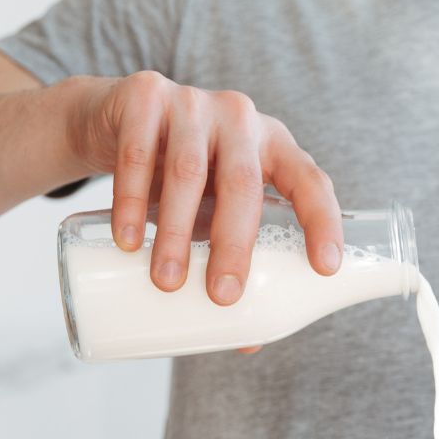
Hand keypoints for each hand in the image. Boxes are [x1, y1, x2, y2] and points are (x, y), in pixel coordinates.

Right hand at [69, 71, 342, 304]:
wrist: (113, 120)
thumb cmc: (179, 177)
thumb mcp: (210, 211)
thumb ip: (228, 257)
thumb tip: (248, 341)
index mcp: (273, 145)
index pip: (310, 181)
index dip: (322, 223)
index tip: (325, 269)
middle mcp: (240, 118)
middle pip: (243, 184)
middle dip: (234, 245)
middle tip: (222, 296)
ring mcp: (192, 102)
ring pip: (188, 172)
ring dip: (176, 232)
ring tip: (166, 282)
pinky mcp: (145, 96)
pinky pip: (138, 153)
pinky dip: (131, 201)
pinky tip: (128, 239)